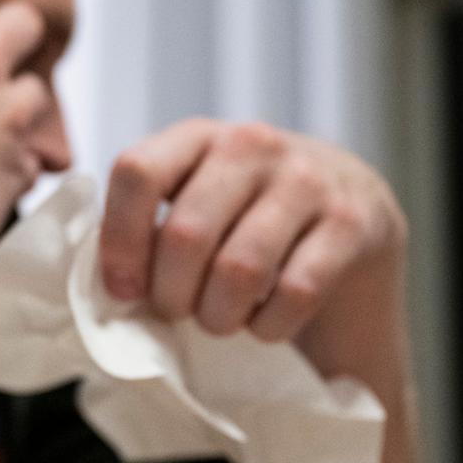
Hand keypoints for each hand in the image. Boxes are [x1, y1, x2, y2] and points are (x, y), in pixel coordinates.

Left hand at [99, 119, 405, 349]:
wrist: (355, 226)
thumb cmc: (251, 227)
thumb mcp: (197, 206)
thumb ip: (150, 228)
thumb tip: (108, 285)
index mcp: (198, 137)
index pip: (138, 173)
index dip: (119, 241)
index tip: (123, 290)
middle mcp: (254, 144)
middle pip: (186, 233)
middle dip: (172, 295)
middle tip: (179, 312)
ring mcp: (309, 179)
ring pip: (239, 269)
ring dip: (219, 316)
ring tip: (220, 321)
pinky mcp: (355, 222)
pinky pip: (294, 292)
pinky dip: (270, 326)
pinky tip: (266, 323)